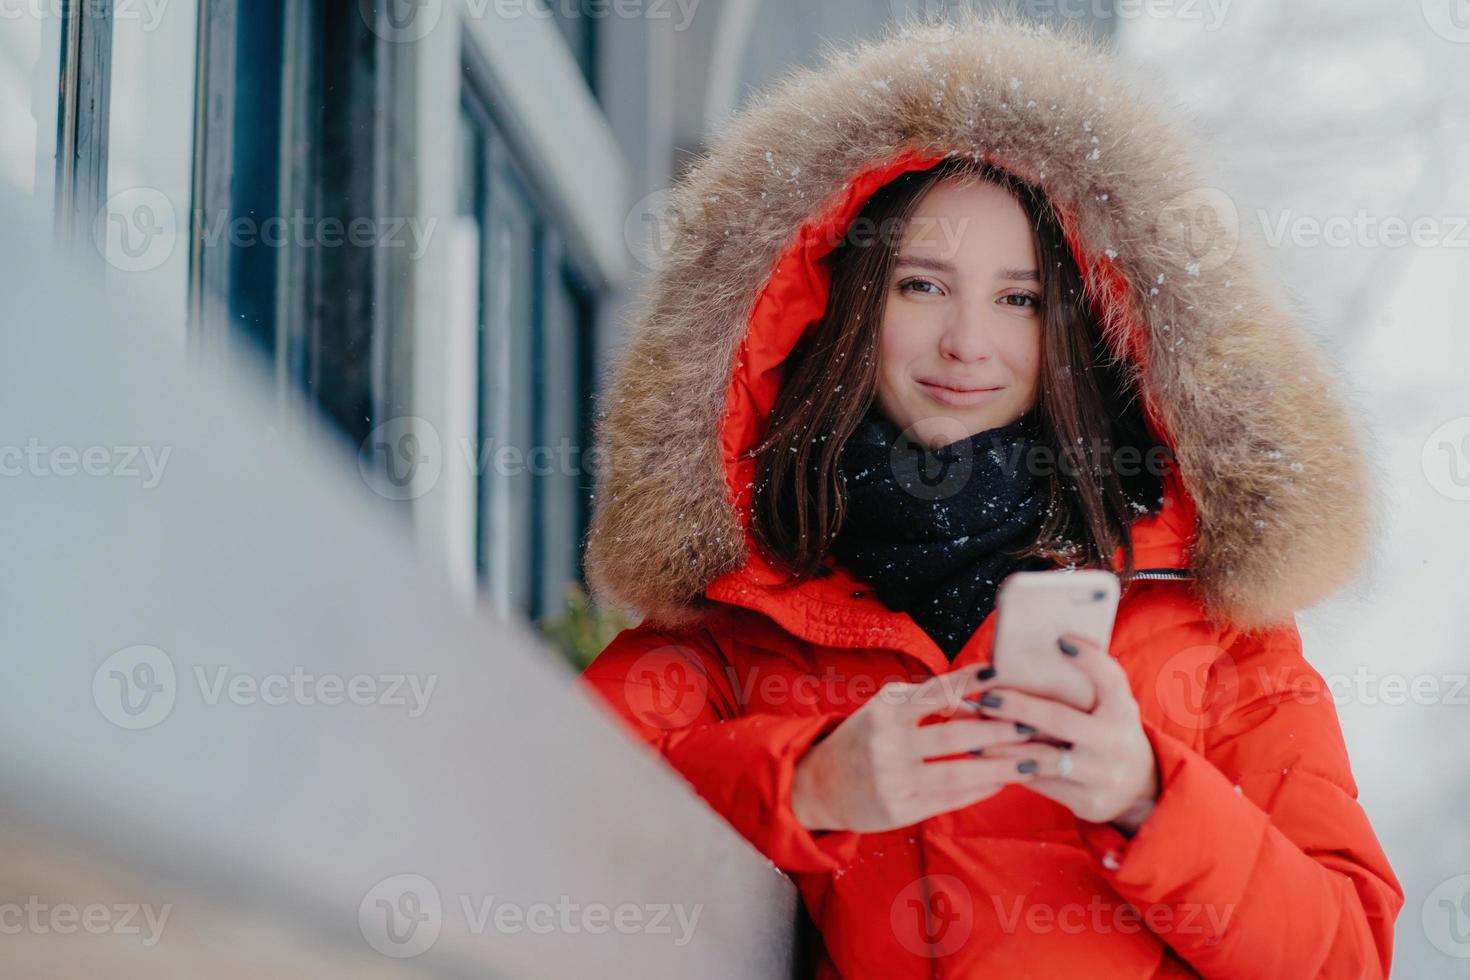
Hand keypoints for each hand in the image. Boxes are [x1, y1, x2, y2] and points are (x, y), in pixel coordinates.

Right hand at [791, 667, 1041, 832]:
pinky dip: (981, 789)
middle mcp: (889, 742)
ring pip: (961, 770)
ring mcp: (894, 778)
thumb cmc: (865, 737)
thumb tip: (983, 684)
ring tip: (1033, 760)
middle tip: (1037, 725)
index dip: (976, 684)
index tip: (1010, 678)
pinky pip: (951, 798)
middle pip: (959, 734)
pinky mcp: (900, 809)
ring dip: (1002, 766)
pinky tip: (1003, 781)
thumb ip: (928, 697)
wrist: (820, 784)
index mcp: (887, 709)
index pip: (940, 692)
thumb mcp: (886, 707)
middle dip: (1003, 730)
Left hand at [975, 632, 1160, 835]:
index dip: (1089, 659)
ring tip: (972, 730)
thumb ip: (1090, 686)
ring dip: (1002, 743)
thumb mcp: (1112, 708)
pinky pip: (1040, 782)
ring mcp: (1102, 774)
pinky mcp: (1087, 801)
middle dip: (1018, 707)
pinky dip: (1010, 767)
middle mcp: (1115, 741)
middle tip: (985, 697)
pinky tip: (985, 757)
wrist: (1140, 792)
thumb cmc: (1111, 734)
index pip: (1111, 678)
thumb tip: (1045, 651)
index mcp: (1122, 711)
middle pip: (1060, 719)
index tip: (1060, 641)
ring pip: (1042, 757)